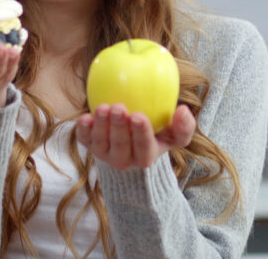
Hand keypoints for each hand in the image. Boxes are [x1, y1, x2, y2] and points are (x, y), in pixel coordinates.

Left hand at [76, 103, 195, 169]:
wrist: (131, 143)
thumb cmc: (158, 135)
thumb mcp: (174, 134)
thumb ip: (184, 126)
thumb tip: (183, 110)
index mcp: (145, 158)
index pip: (144, 148)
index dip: (141, 134)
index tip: (139, 116)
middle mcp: (123, 160)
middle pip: (120, 146)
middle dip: (119, 127)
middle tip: (119, 107)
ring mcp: (104, 154)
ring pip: (101, 143)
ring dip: (101, 126)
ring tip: (103, 107)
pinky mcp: (90, 145)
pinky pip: (84, 139)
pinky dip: (83, 130)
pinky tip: (85, 117)